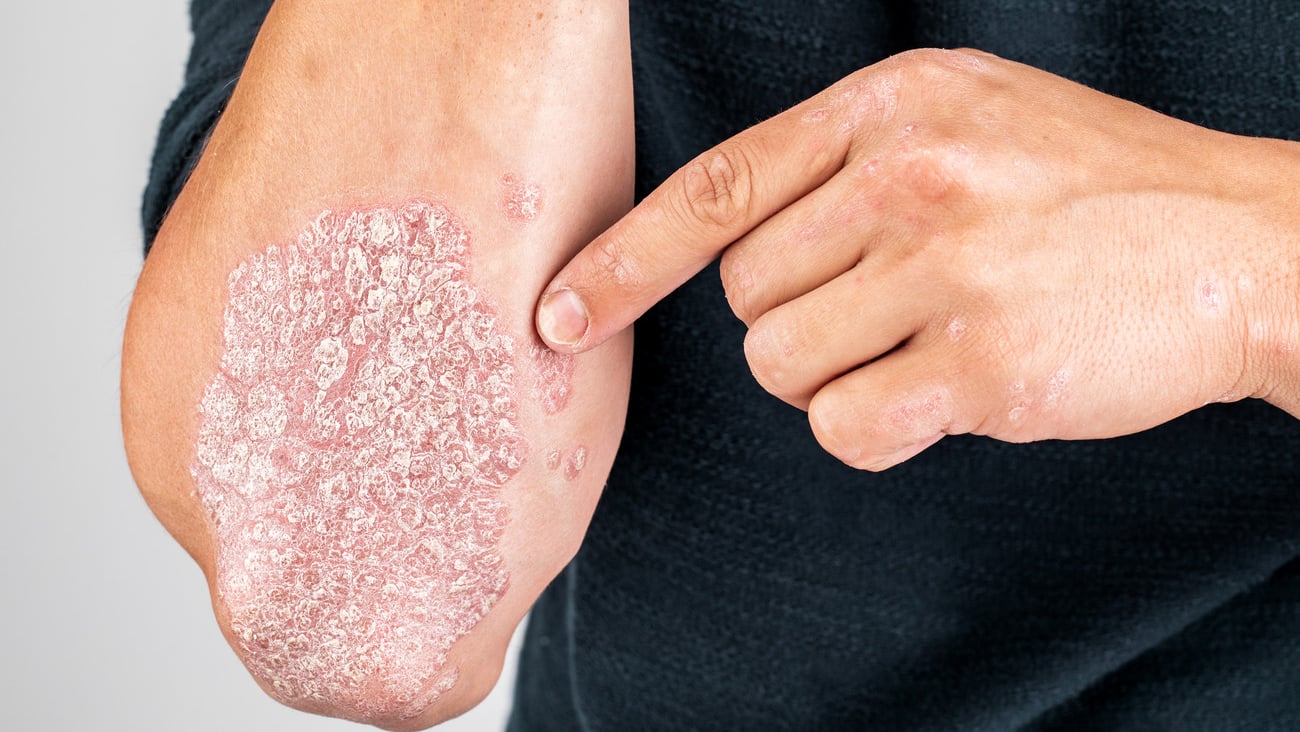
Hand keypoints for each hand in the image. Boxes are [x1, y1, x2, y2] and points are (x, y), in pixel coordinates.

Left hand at [536, 48, 1299, 469]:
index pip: (713, 188)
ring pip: (782, 369)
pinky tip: (949, 392)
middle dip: (796, 321)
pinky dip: (878, 430)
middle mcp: (908, 174)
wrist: (1241, 240)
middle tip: (891, 308)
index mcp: (889, 106)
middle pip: (744, 298)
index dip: (622, 261)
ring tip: (930, 342)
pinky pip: (843, 430)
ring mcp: (945, 267)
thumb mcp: (964, 121)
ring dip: (838, 377)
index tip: (557, 314)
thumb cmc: (1087, 189)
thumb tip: (729, 254)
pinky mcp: (979, 363)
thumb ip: (844, 168)